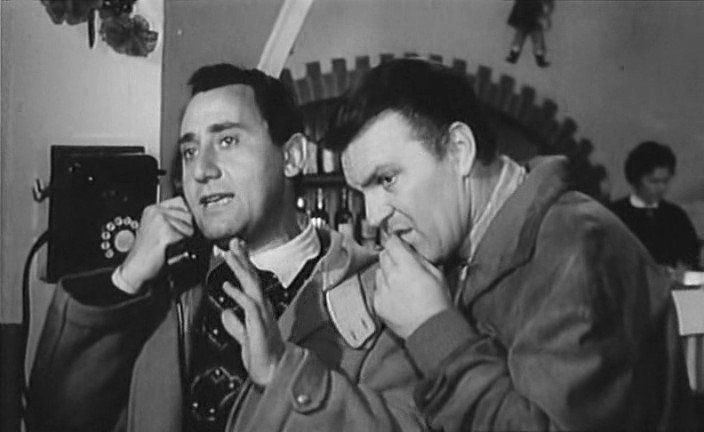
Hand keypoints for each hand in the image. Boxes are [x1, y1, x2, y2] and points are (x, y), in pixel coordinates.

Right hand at [119, 196, 193, 293]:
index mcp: (153, 209)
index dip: (185, 217)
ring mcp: (161, 221)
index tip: (179, 228)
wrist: (135, 270)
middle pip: (188, 215)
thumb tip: (193, 216)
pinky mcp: (166, 232)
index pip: (181, 202)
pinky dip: (182, 247)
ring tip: (170, 246)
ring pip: (190, 227)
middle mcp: (156, 211)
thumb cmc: (147, 254)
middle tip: (172, 241)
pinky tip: (169, 251)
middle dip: (186, 229)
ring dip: (184, 239)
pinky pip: (186, 238)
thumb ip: (172, 219)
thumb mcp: (157, 230)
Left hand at [220, 238, 284, 386]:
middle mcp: (263, 307)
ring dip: (240, 269)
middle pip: (252, 277)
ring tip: (229, 255)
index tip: (233, 253)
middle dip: (242, 258)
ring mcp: (262, 313)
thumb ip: (234, 324)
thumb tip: (226, 313)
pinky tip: (227, 286)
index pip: (251, 282)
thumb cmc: (261, 355)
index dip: (242, 266)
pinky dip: (237, 294)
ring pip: (251, 285)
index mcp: (259, 308)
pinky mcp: (258, 323)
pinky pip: (248, 304)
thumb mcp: (243, 336)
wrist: (272, 371)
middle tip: (234, 243)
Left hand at [375, 235, 451, 338]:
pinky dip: (384, 290)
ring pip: (378, 272)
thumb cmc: (438, 304)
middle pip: (383, 256)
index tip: (398, 243)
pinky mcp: (377, 304)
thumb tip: (410, 251)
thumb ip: (420, 259)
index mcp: (406, 266)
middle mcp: (390, 277)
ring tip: (401, 283)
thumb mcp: (436, 274)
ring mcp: (382, 292)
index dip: (395, 241)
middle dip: (392, 256)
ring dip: (387, 274)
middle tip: (403, 264)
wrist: (432, 329)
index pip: (391, 243)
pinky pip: (377, 290)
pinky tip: (397, 296)